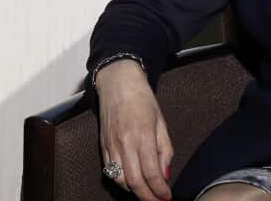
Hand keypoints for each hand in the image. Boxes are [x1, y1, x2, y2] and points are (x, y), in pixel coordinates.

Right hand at [95, 60, 173, 200]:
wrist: (117, 82)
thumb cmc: (141, 98)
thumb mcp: (161, 122)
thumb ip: (165, 150)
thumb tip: (165, 175)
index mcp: (142, 135)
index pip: (151, 173)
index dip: (160, 190)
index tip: (167, 197)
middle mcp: (125, 142)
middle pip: (134, 182)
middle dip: (147, 197)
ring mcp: (111, 144)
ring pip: (119, 179)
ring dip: (133, 190)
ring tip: (145, 191)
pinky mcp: (103, 145)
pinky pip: (109, 170)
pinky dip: (120, 180)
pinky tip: (131, 180)